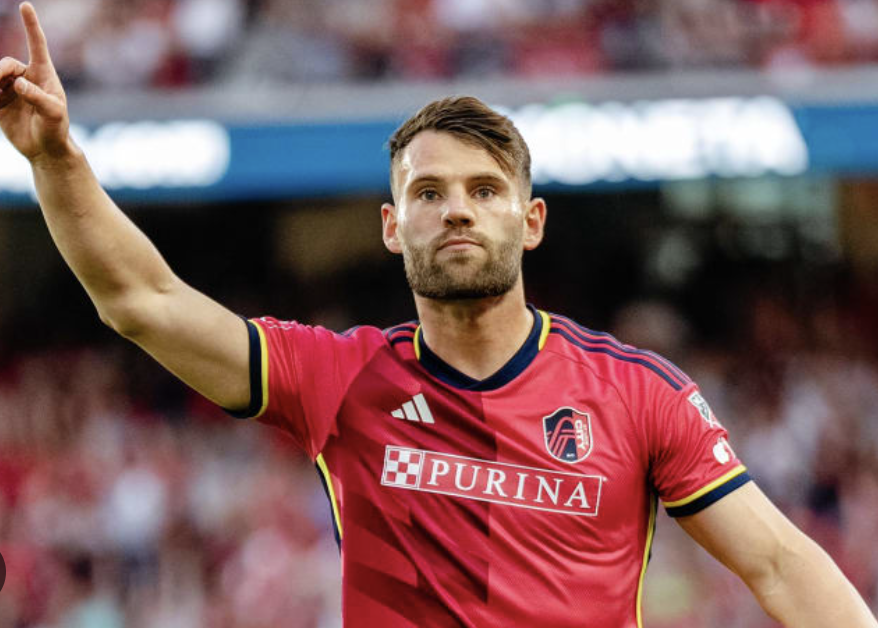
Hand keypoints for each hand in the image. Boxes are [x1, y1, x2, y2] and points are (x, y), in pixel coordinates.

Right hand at [0, 2, 70, 162]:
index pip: (37, 45)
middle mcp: (26, 78)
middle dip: (0, 73)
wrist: (45, 150)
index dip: (31, 26)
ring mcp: (11, 89)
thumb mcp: (54, 114)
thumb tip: (18, 84)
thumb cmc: (56, 129)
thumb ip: (38, 97)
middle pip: (6, 64)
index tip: (26, 6)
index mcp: (44, 75)